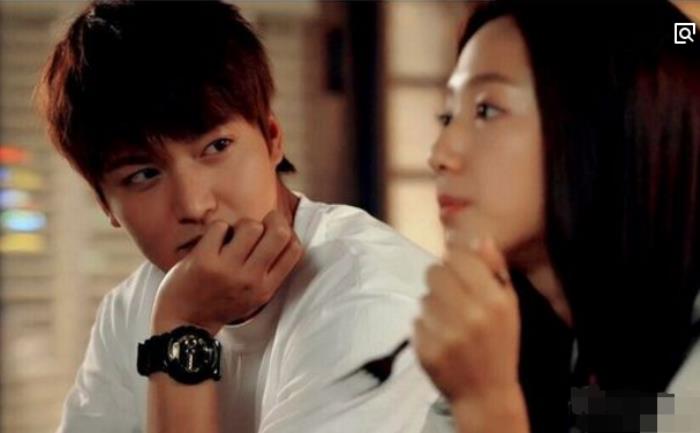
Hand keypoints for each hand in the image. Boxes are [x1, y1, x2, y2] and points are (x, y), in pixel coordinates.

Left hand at [151, 210, 302, 334]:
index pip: (294, 250)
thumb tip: (283, 233)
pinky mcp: (204, 260)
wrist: (185, 323)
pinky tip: (213, 242)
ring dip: (241, 225)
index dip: (290, 232)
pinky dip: (217, 229)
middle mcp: (250, 279)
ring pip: (250, 225)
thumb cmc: (221, 304)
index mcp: (266, 289)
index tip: (276, 232)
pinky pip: (220, 226)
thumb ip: (269, 272)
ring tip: (232, 236)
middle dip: (272, 220)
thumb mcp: (254, 296)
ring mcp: (227, 269)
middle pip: (279, 233)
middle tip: (260, 225)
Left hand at [413, 236, 520, 402]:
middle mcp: (470, 314)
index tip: (459, 272)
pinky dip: (425, 326)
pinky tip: (441, 337)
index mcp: (494, 300)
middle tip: (451, 295)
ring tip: (449, 321)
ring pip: (424, 296)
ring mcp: (445, 334)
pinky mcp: (426, 349)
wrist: (485, 393)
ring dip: (433, 304)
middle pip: (434, 272)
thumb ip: (494, 269)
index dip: (455, 261)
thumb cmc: (499, 343)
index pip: (458, 257)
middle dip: (440, 279)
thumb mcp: (509, 305)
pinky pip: (416, 320)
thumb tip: (478, 237)